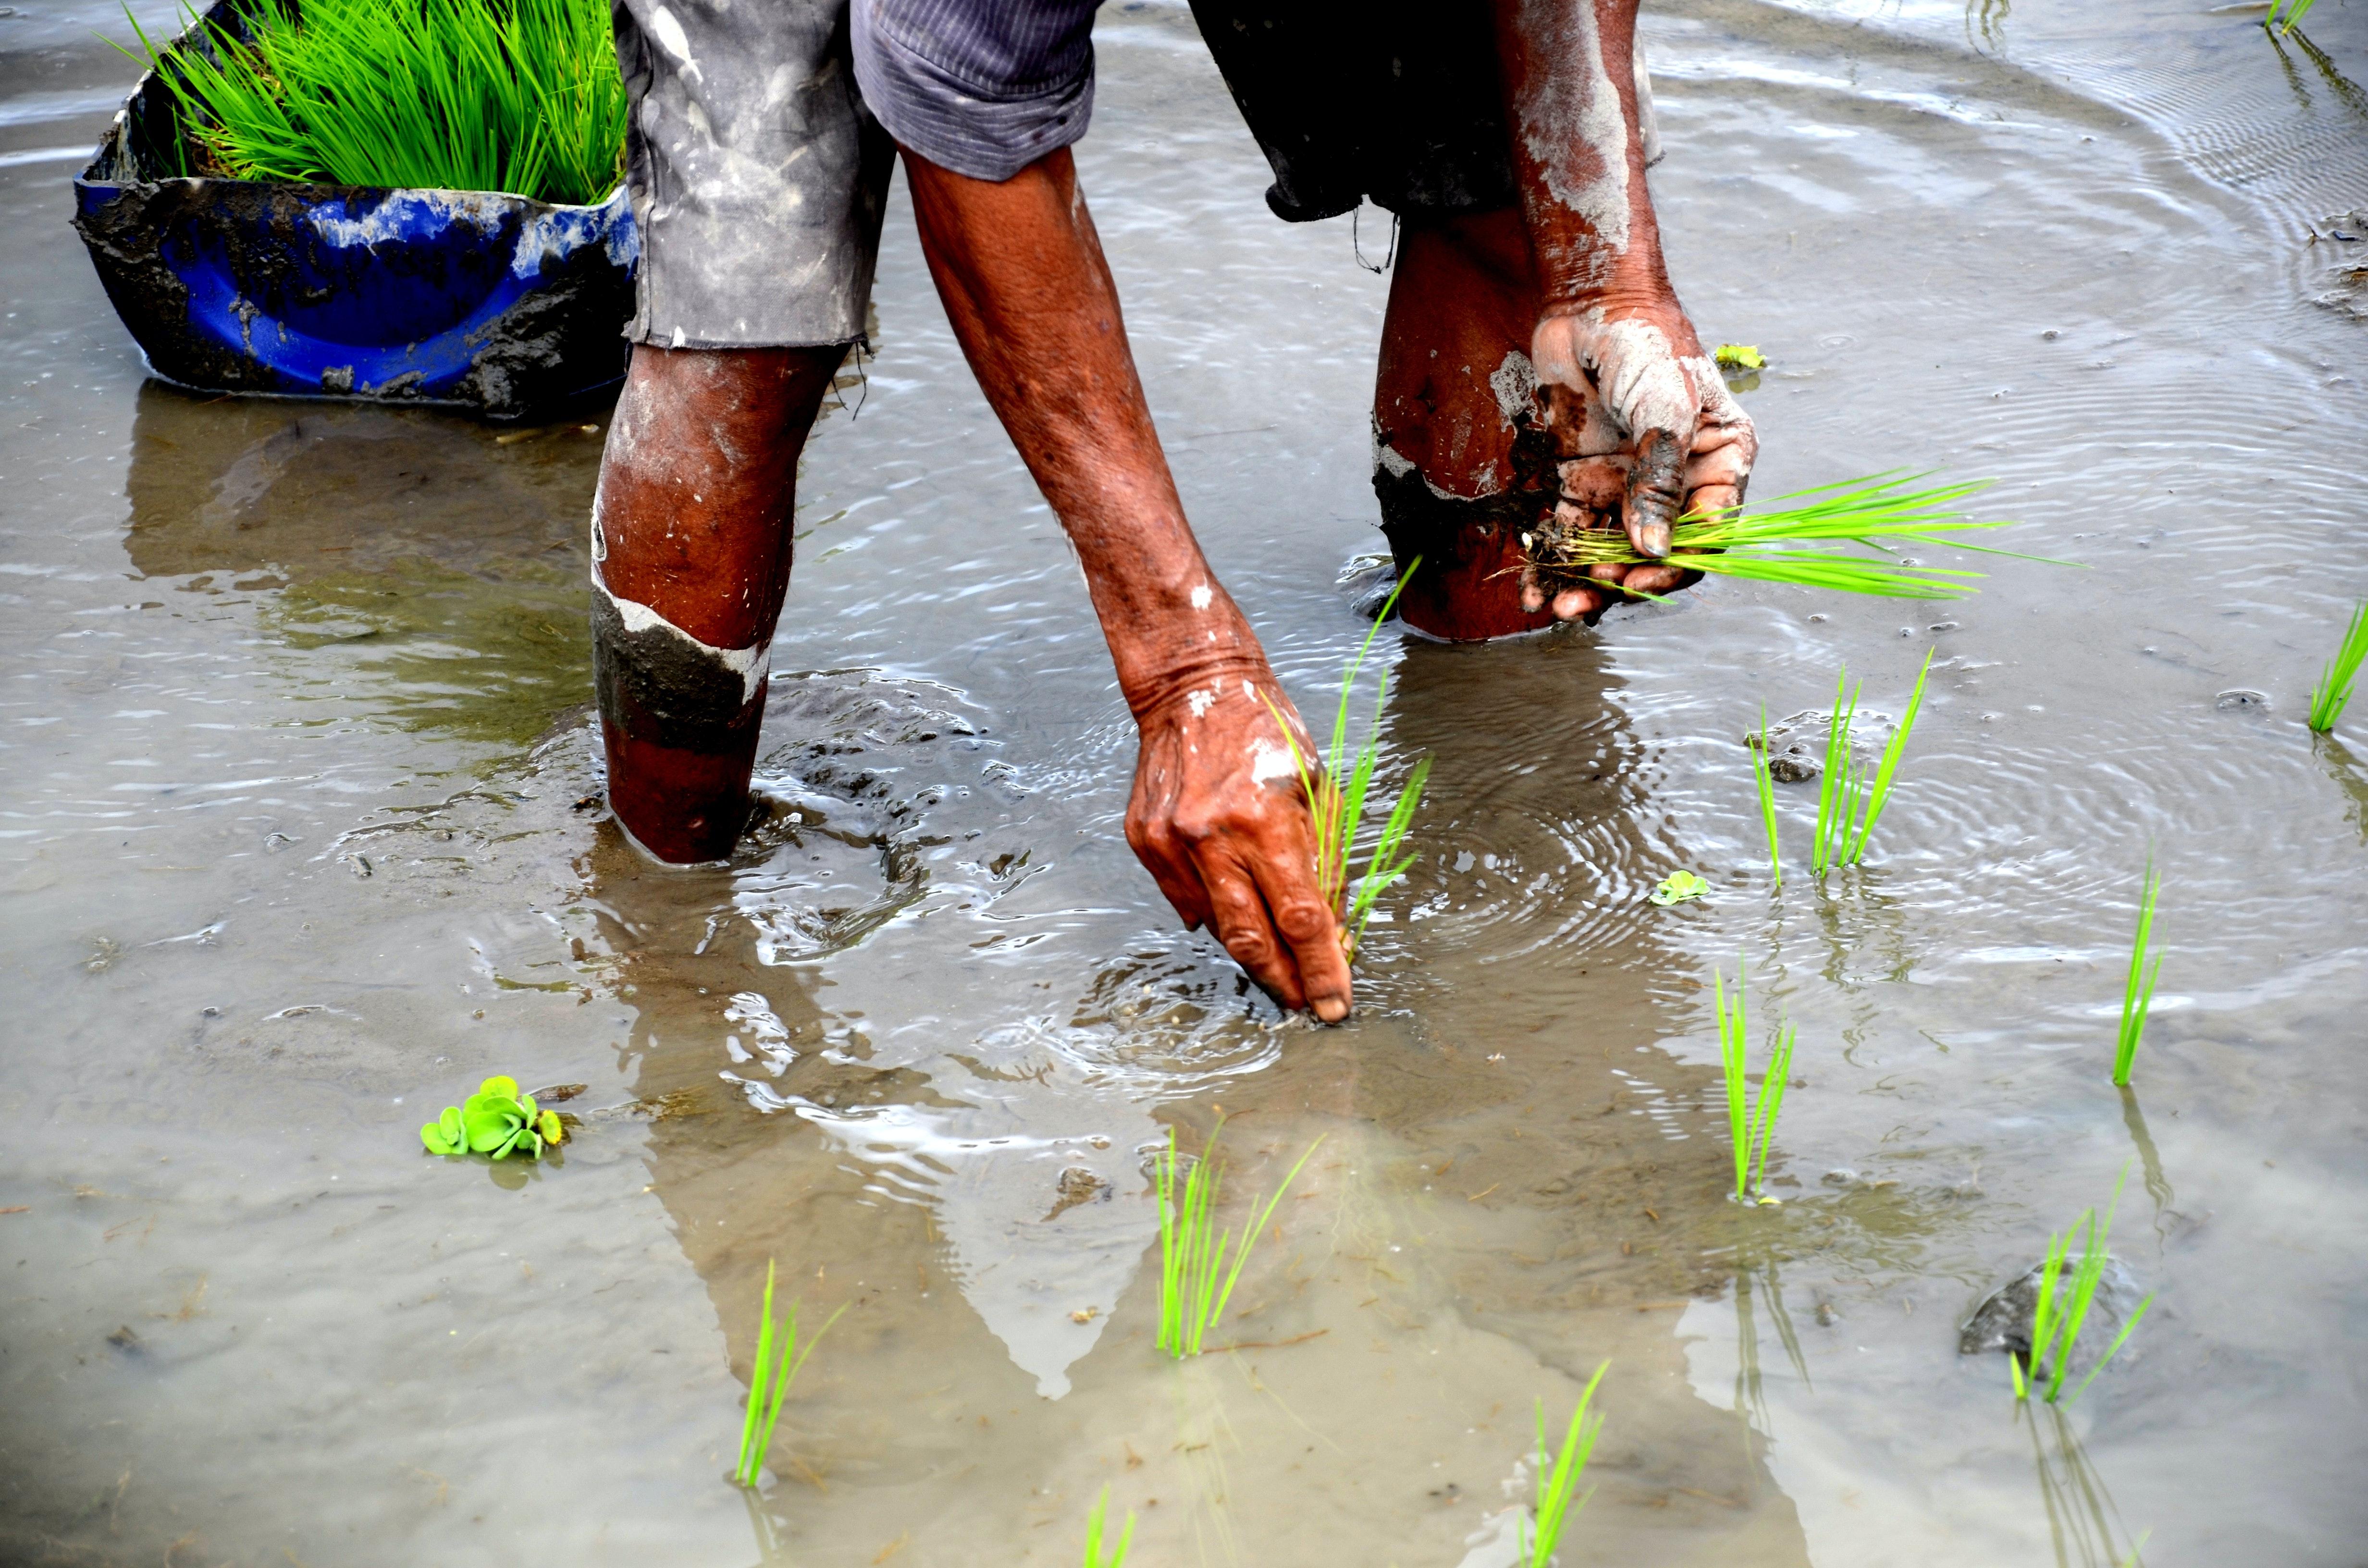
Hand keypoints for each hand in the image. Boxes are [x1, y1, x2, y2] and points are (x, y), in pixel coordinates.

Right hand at [1124, 666, 1352, 1022]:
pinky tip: (1232, 908)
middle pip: (1251, 940)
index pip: (1301, 920)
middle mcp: (1213, 838)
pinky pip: (1185, 899)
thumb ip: (1324, 866)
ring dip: (1251, 951)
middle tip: (1303, 1002)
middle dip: (1283, 981)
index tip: (1334, 1005)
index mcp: (1266, 822)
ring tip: (1278, 963)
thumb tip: (1332, 935)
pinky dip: (1212, 911)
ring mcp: (1172, 842)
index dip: (1322, 970)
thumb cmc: (1268, 737)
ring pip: (1216, 927)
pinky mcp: (1145, 841)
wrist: (1195, 690)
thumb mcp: (1318, 793)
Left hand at [1521, 305, 1756, 621]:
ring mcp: (1626, 484)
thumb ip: (1658, 479)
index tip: (1641, 580)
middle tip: (1591, 595)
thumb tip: (1651, 547)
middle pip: (1655, 551)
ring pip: (1609, 550)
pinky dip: (1552, 562)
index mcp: (1717, 463)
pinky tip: (1533, 591)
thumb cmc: (1646, 344)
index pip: (1708, 533)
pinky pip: (1569, 531)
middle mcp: (1675, 482)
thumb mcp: (1665, 409)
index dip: (1677, 565)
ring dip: (1586, 583)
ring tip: (1560, 604)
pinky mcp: (1581, 480)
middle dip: (1624, 582)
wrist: (1590, 305)